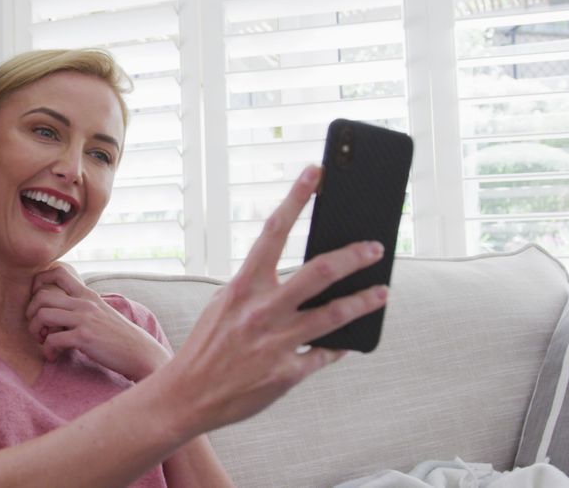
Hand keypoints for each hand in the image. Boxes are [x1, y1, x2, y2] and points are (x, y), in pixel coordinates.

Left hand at [27, 266, 170, 381]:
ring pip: (43, 315)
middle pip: (42, 295)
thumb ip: (82, 306)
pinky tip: (53, 356)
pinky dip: (47, 350)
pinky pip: (52, 339)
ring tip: (42, 342)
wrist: (139, 352)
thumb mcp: (101, 312)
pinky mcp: (84, 337)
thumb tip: (58, 311)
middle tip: (36, 328)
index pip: (58, 272)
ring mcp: (84, 319)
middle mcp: (84, 302)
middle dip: (31, 313)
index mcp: (87, 294)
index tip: (36, 301)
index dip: (39, 282)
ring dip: (35, 331)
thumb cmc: (118, 336)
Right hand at [159, 166, 387, 433]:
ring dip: (364, 301)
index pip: (273, 231)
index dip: (296, 198)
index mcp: (242, 287)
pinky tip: (351, 339)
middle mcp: (262, 311)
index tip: (317, 173)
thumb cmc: (207, 346)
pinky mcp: (287, 374)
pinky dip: (340, 345)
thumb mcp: (222, 305)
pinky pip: (324, 354)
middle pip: (318, 272)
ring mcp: (277, 343)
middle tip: (374, 247)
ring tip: (381, 291)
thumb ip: (256, 287)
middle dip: (353, 256)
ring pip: (334, 315)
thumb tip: (293, 273)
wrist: (188, 395)